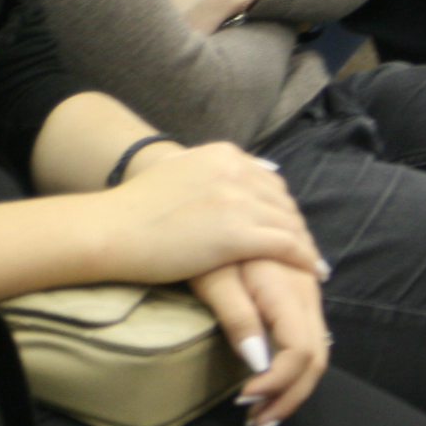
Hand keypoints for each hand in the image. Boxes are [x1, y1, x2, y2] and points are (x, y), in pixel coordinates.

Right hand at [104, 142, 324, 286]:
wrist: (112, 227)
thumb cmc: (132, 208)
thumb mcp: (174, 173)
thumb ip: (204, 174)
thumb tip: (218, 183)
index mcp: (222, 154)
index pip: (267, 179)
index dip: (281, 206)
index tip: (287, 223)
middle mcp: (235, 171)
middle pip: (282, 200)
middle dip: (296, 226)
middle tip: (305, 248)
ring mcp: (238, 202)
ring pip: (289, 223)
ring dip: (305, 245)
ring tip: (313, 263)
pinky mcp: (238, 234)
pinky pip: (286, 246)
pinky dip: (304, 259)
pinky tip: (312, 271)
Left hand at [190, 255, 328, 425]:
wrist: (205, 201)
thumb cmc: (197, 240)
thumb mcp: (211, 276)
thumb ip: (238, 316)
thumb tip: (258, 363)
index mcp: (288, 285)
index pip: (302, 351)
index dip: (279, 383)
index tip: (245, 401)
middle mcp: (306, 287)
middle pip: (316, 356)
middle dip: (288, 396)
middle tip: (256, 425)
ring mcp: (305, 286)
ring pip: (315, 347)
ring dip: (291, 386)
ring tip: (260, 414)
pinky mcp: (296, 287)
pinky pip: (306, 333)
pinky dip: (290, 366)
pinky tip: (267, 382)